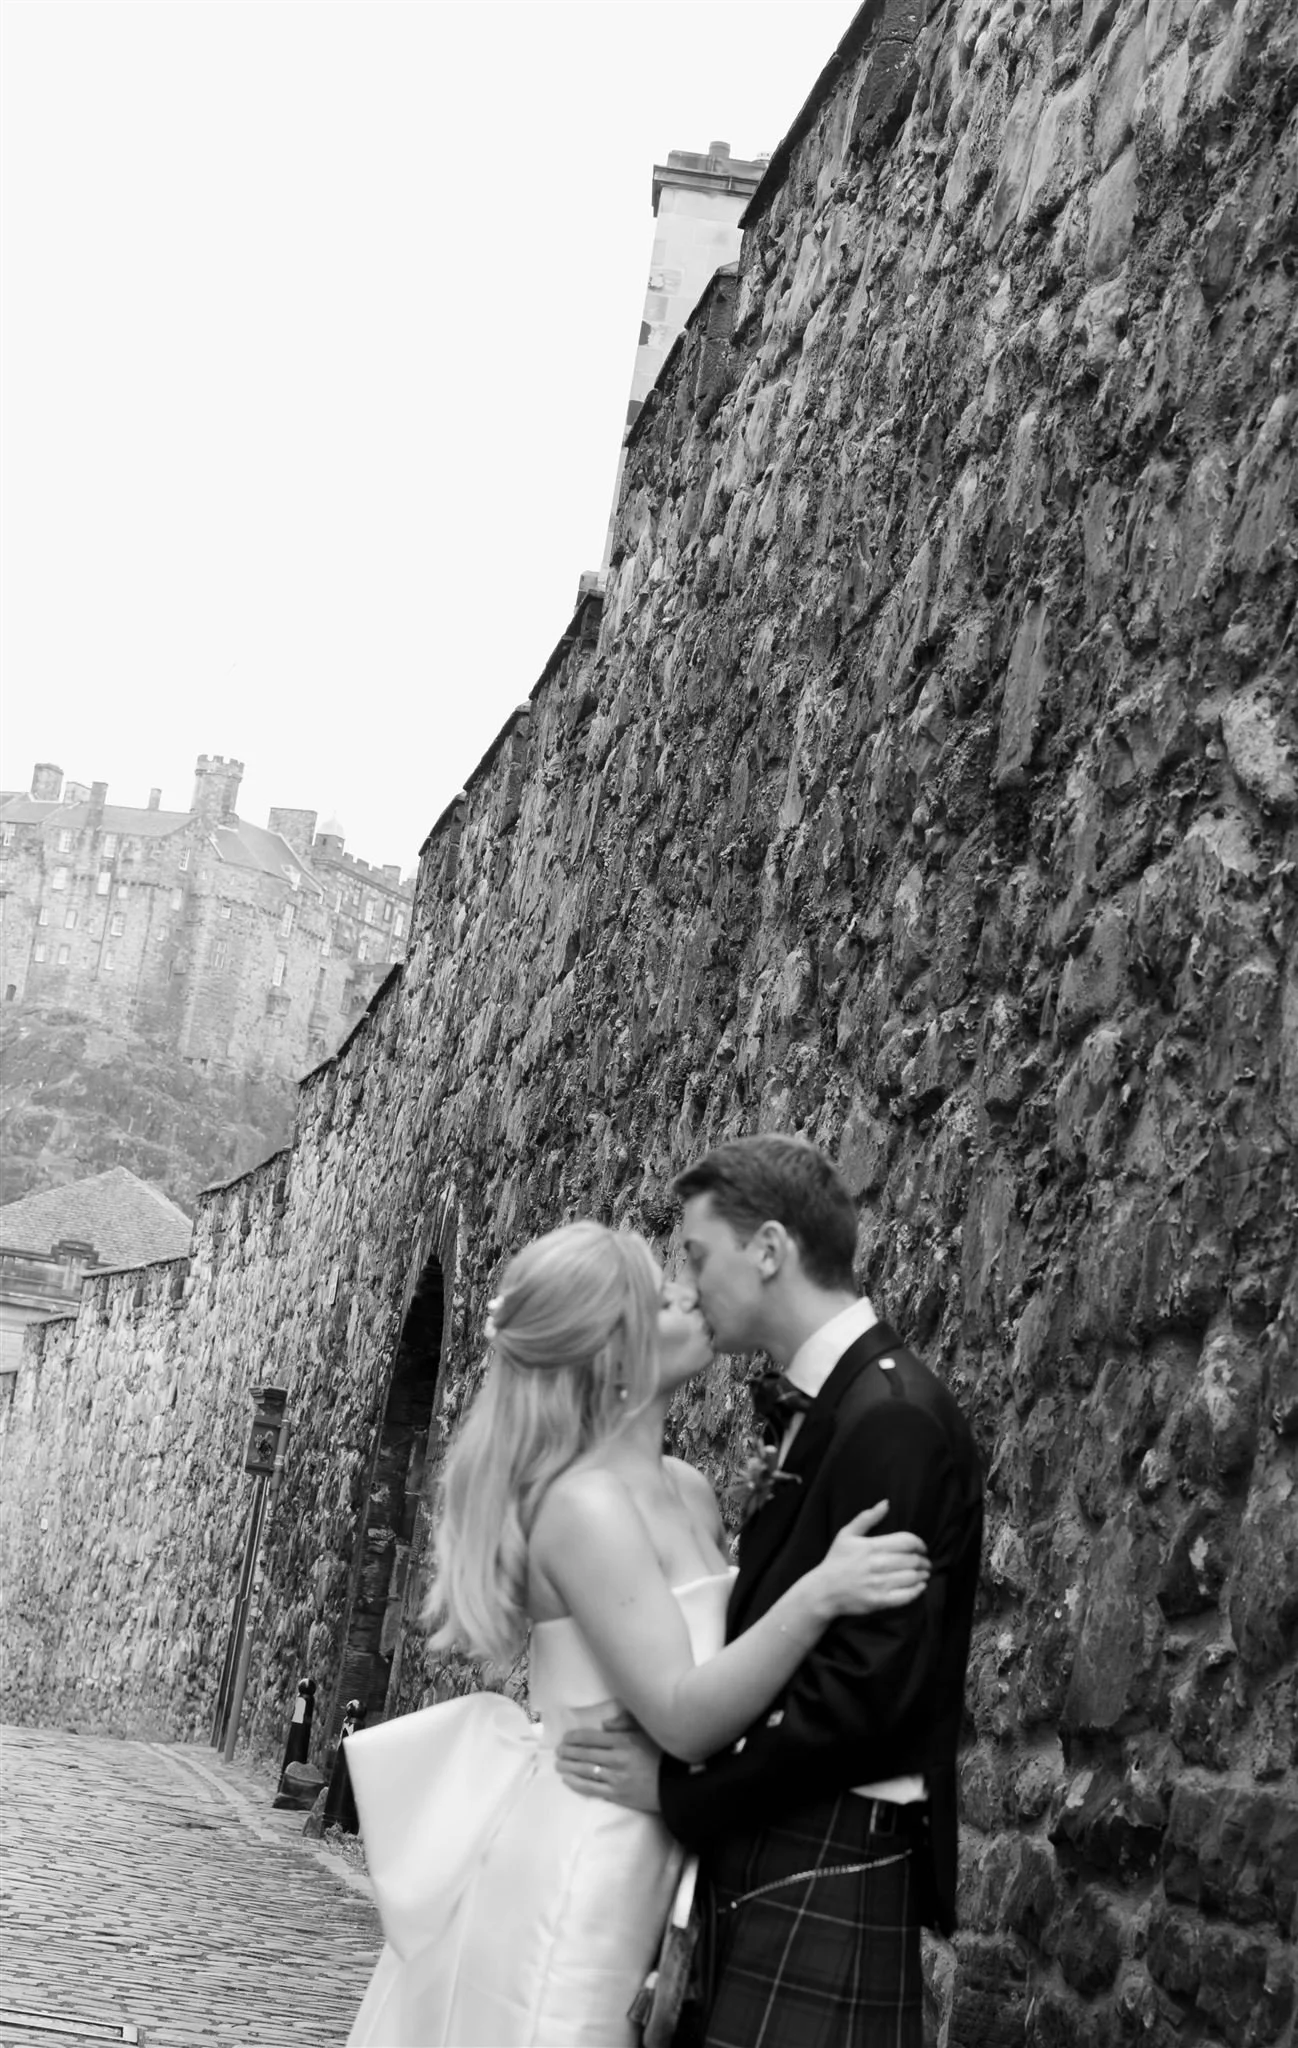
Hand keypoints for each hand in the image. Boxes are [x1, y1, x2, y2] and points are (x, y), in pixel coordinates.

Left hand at [554, 1715, 662, 1812]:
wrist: (674, 1785)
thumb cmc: (661, 1755)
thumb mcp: (646, 1732)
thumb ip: (625, 1723)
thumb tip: (604, 1724)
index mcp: (623, 1741)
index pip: (592, 1737)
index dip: (575, 1737)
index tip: (566, 1737)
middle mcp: (617, 1759)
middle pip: (585, 1754)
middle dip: (568, 1752)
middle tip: (558, 1751)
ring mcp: (616, 1778)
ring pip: (585, 1771)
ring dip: (569, 1767)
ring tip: (559, 1764)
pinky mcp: (617, 1794)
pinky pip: (592, 1789)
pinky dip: (577, 1784)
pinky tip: (568, 1780)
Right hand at [815, 1501, 929, 1618]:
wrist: (823, 1591)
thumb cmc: (836, 1561)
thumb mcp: (846, 1534)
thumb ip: (867, 1517)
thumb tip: (886, 1503)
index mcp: (871, 1546)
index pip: (907, 1541)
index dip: (920, 1544)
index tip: (922, 1548)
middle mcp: (876, 1564)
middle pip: (912, 1560)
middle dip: (923, 1561)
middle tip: (926, 1562)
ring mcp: (878, 1584)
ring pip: (912, 1577)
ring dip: (922, 1575)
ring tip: (924, 1574)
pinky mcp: (879, 1601)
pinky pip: (906, 1596)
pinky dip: (917, 1591)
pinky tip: (920, 1587)